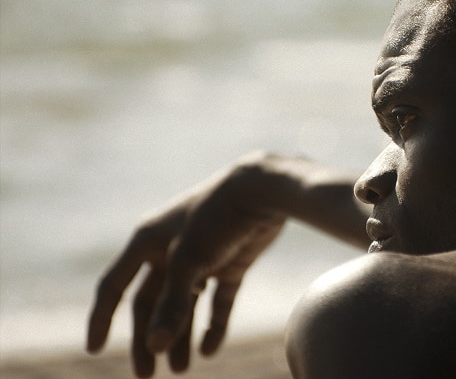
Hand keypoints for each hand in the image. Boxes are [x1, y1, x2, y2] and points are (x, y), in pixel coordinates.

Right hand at [87, 158, 287, 377]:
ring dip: (183, 336)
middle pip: (151, 303)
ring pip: (185, 305)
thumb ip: (173, 305)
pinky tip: (211, 350)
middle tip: (149, 375)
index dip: (103, 318)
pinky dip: (214, 324)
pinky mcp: (230, 263)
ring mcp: (202, 258)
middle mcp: (169, 250)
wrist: (264, 191)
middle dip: (149, 338)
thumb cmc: (218, 217)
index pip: (114, 286)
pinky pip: (218, 301)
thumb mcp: (190, 261)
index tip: (95, 350)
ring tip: (183, 370)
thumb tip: (156, 346)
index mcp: (147, 241)